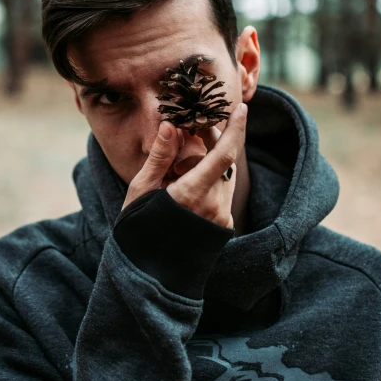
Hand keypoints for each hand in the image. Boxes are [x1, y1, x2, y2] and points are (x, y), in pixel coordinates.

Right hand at [122, 102, 247, 228]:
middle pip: (225, 161)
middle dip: (214, 140)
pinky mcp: (223, 226)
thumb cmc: (138, 227)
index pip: (225, 155)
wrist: (149, 272)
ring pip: (226, 176)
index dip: (236, 130)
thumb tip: (171, 125)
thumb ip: (159, 156)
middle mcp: (214, 206)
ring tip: (186, 154)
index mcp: (192, 194)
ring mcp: (221, 218)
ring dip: (213, 159)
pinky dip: (213, 178)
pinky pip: (223, 192)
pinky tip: (190, 177)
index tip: (241, 108)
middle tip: (193, 127)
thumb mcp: (141, 189)